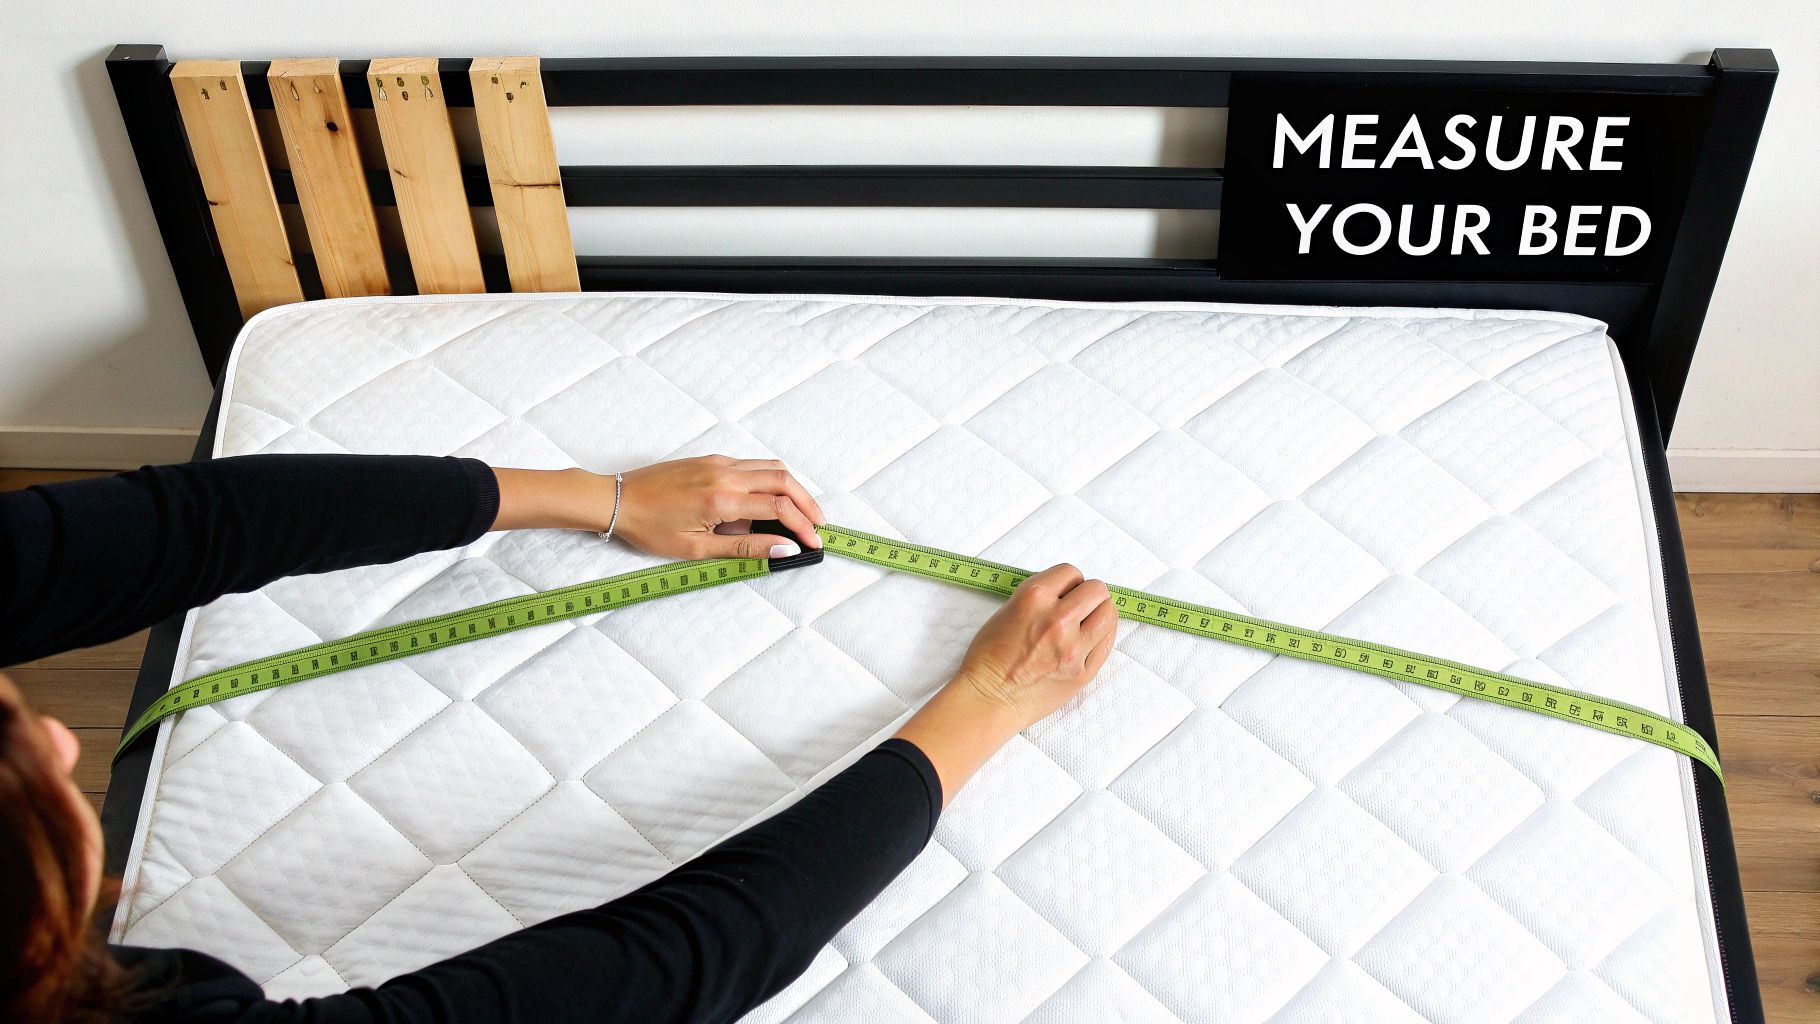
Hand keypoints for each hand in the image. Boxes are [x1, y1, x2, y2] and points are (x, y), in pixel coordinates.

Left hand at [489, 456, 823, 559]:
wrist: (616, 501)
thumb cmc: (650, 528)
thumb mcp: (698, 548)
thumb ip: (746, 547)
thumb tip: (784, 549)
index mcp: (722, 498)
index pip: (778, 507)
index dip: (803, 526)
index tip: (814, 543)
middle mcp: (724, 473)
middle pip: (783, 479)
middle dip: (808, 502)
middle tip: (819, 525)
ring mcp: (718, 462)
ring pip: (770, 467)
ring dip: (792, 488)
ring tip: (801, 512)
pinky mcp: (711, 459)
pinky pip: (752, 464)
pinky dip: (771, 480)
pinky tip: (769, 500)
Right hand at [952, 564, 1117, 729]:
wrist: (988, 699)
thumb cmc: (989, 658)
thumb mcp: (1007, 611)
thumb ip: (1041, 598)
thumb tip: (1067, 593)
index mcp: (1034, 598)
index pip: (1071, 572)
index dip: (1069, 582)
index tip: (1066, 591)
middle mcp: (1058, 620)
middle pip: (1097, 590)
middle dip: (1089, 595)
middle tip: (1079, 606)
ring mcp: (1073, 648)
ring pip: (1109, 614)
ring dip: (1099, 615)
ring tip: (1084, 624)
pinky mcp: (1083, 672)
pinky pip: (1106, 643)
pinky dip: (1100, 638)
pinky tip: (1086, 641)